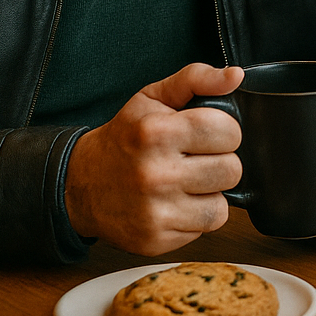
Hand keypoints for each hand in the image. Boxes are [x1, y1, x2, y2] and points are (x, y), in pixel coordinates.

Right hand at [64, 63, 243, 255]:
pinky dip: (195, 217)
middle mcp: (155, 174)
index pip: (229, 131)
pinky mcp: (155, 240)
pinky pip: (204, 229)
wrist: (81, 183)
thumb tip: (235, 75)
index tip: (207, 134)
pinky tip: (174, 204)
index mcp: (157, 132)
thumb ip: (196, 79)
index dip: (224, 131)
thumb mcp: (153, 97)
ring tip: (186, 183)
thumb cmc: (124, 138)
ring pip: (222, 206)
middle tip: (196, 159)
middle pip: (232, 170)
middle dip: (220, 162)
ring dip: (209, 194)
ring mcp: (155, 211)